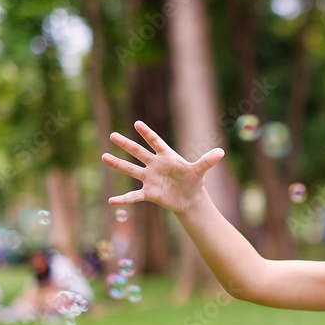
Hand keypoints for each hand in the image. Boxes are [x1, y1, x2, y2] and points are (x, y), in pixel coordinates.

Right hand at [101, 121, 223, 215]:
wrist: (189, 198)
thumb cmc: (193, 181)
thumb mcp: (200, 170)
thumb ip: (208, 161)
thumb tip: (221, 152)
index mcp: (167, 157)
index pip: (156, 142)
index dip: (147, 134)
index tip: (137, 124)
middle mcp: (155, 165)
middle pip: (138, 153)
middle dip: (126, 144)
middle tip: (112, 135)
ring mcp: (150, 178)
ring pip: (131, 170)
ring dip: (118, 164)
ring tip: (103, 156)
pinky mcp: (149, 193)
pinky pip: (133, 195)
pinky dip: (123, 198)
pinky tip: (111, 201)